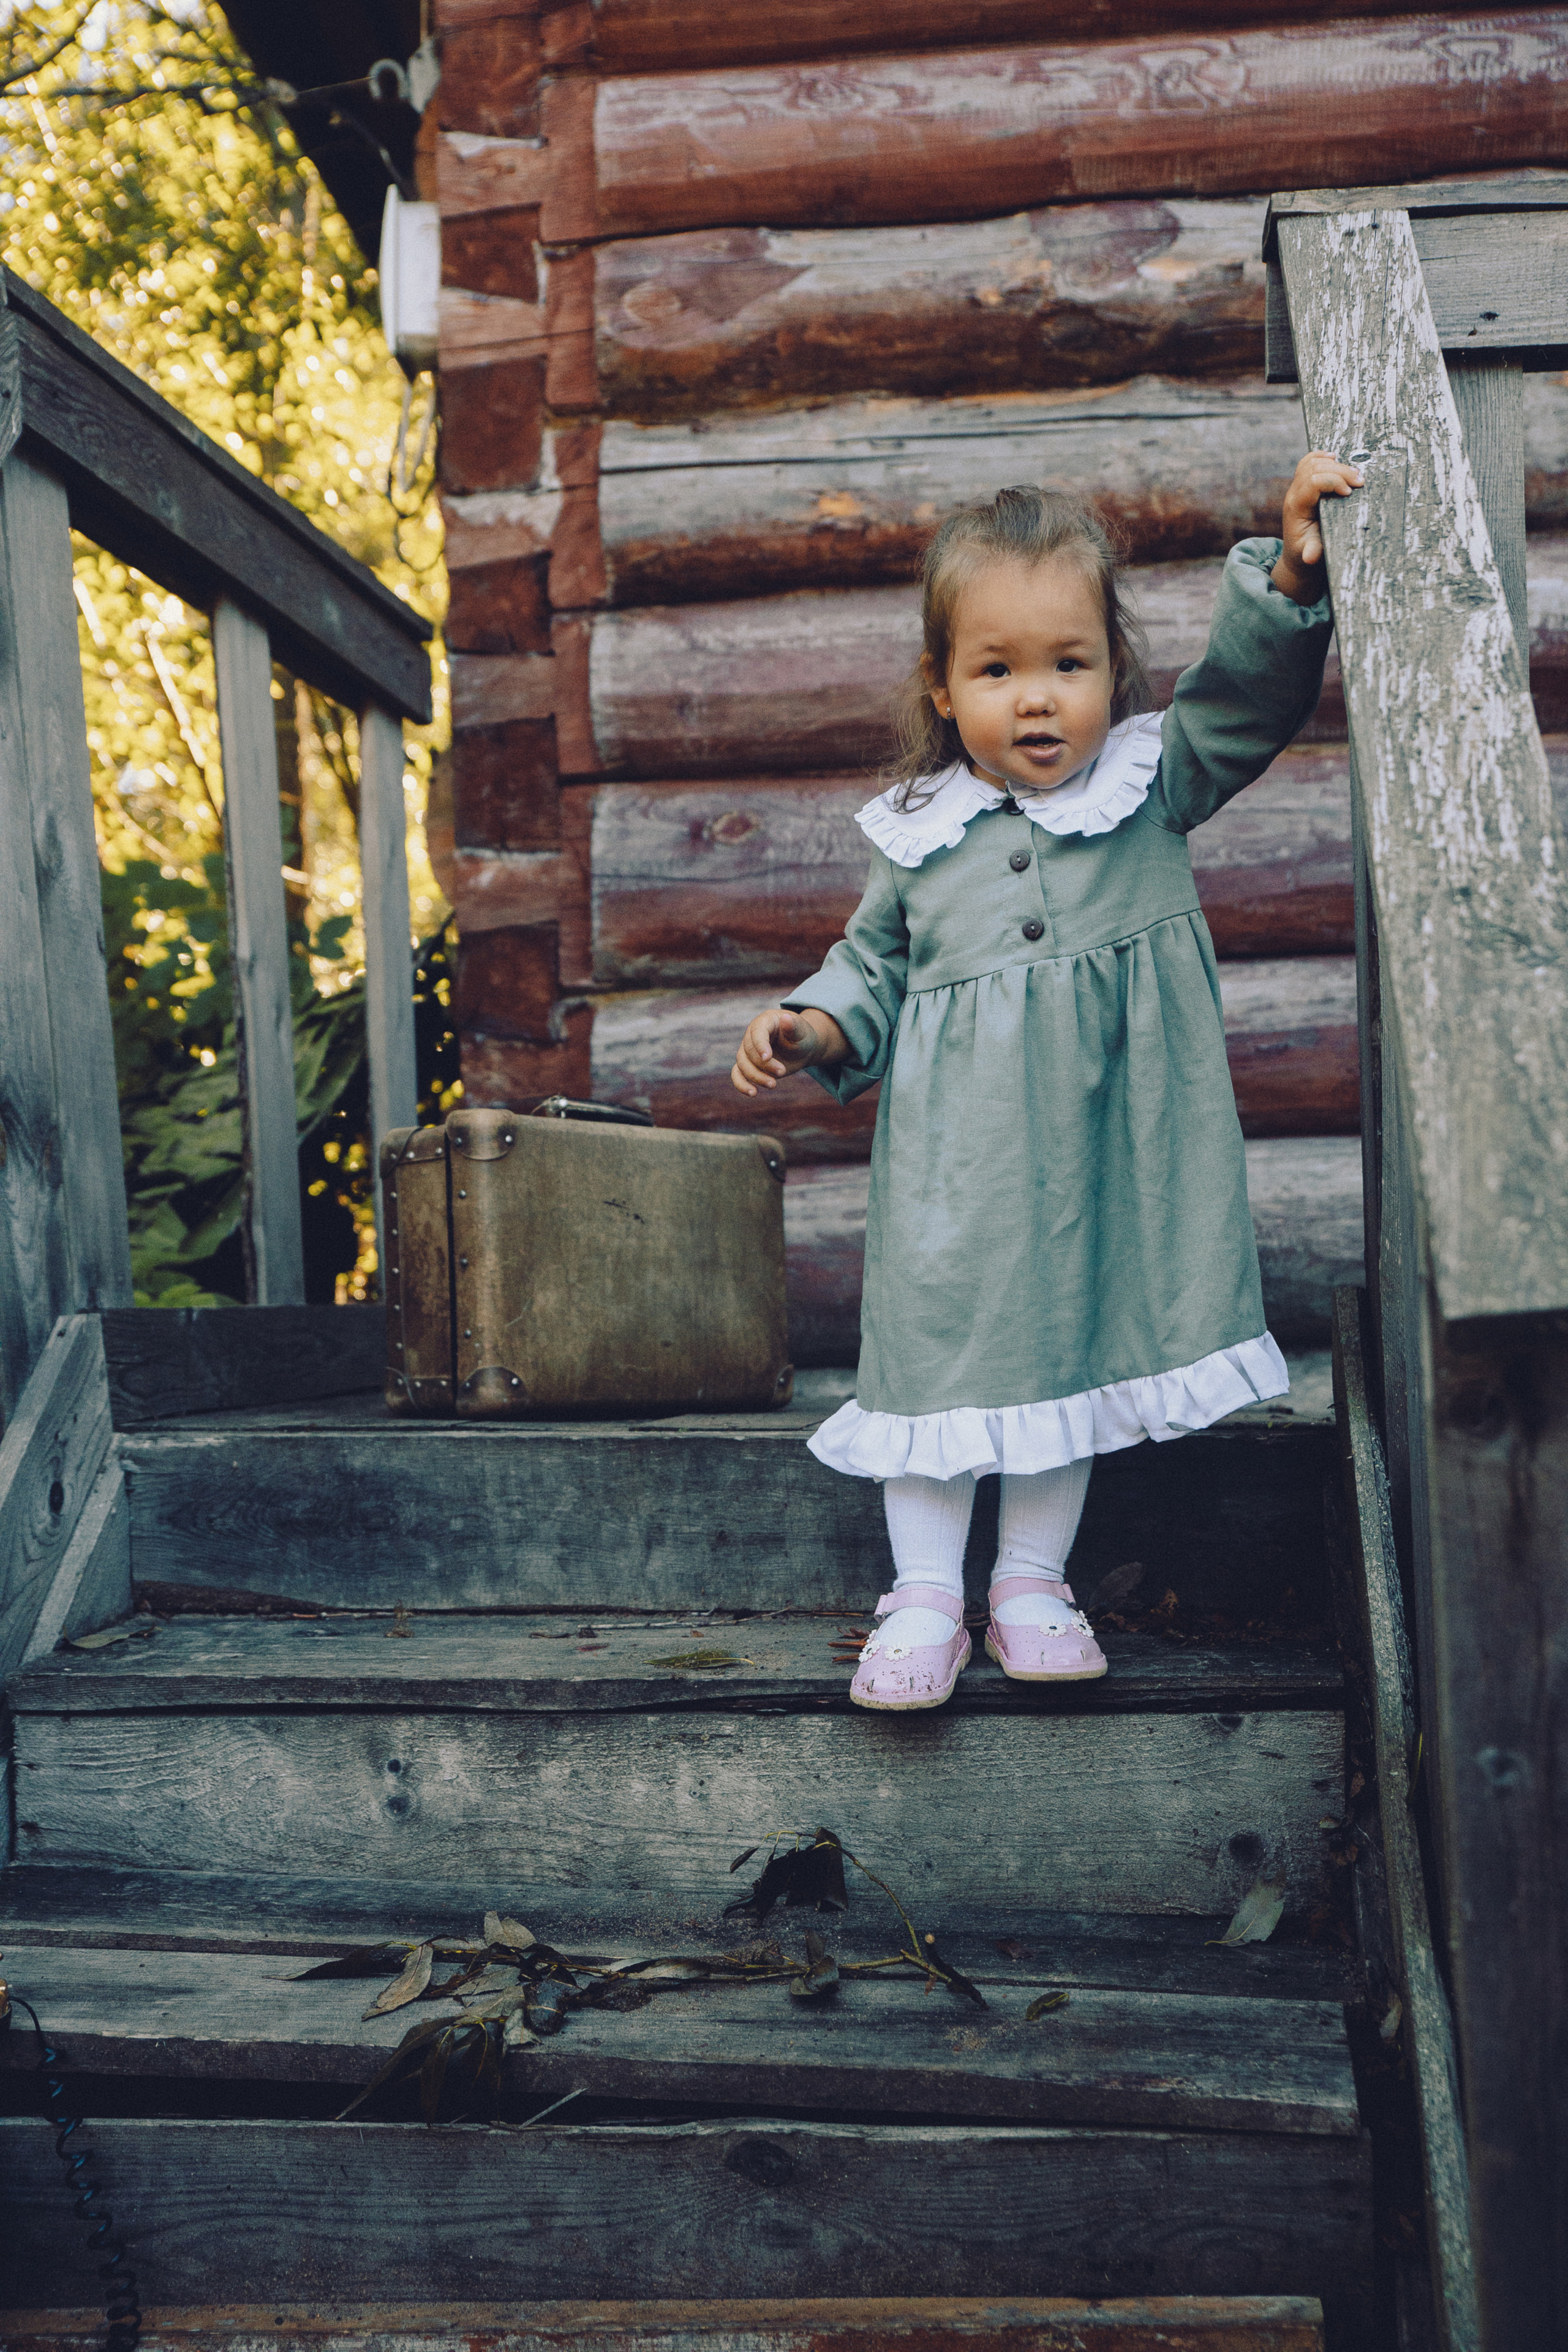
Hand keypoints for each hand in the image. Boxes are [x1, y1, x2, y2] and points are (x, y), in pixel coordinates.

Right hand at [731, 1007, 843, 1095]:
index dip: (760, 1045)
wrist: (801, 1048)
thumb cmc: (802, 1036)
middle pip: (748, 1051)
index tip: (767, 1057)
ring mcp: (748, 1051)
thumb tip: (786, 1018)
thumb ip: (794, 1026)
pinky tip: (753, 1093)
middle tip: (783, 1072)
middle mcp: (752, 1035)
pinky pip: (738, 1074)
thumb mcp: (802, 1031)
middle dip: (764, 1064)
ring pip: (742, 1064)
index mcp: (765, 1021)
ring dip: (756, 1076)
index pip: (757, 1032)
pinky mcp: (749, 1065)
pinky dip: (741, 1084)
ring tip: (773, 1085)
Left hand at [1272, 450, 1363, 603]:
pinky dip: (1321, 456)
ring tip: (1354, 474)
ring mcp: (1296, 487)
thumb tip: (1310, 557)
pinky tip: (1334, 457)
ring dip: (1336, 463)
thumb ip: (1312, 551)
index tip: (1349, 493)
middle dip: (1340, 471)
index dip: (1334, 481)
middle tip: (1360, 482)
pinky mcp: (1302, 484)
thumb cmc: (1307, 552)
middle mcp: (1294, 494)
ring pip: (1313, 462)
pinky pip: (1308, 462)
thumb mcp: (1311, 554)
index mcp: (1296, 507)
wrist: (1298, 553)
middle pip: (1315, 468)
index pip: (1313, 481)